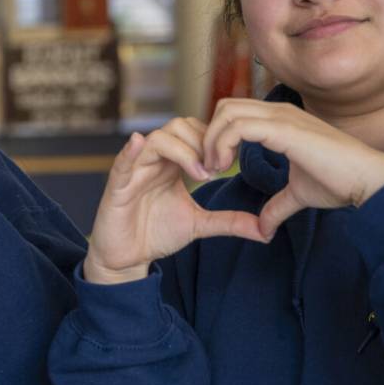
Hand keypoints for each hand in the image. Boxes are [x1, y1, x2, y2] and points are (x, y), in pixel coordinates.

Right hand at [85, 117, 266, 283]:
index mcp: (172, 164)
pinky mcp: (118, 184)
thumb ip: (229, 221)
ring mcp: (135, 170)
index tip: (231, 163)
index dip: (214, 140)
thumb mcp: (200, 224)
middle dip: (202, 142)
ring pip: (157, 139)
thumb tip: (265, 230)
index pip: (194, 132)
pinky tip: (139, 143)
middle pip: (177, 127)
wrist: (126, 258)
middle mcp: (154, 160)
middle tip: (217, 168)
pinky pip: (123, 160)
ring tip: (200, 175)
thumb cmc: (157, 234)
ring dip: (183, 151)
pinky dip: (131, 150)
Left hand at [200, 99, 383, 239]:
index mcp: (281, 120)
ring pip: (227, 112)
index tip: (215, 167)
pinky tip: (224, 167)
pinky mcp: (285, 129)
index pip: (236, 112)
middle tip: (209, 167)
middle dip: (208, 135)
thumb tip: (263, 229)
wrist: (368, 181)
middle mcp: (280, 112)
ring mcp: (282, 117)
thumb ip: (277, 207)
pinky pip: (238, 126)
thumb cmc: (340, 184)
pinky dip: (221, 144)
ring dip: (211, 140)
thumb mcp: (299, 195)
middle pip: (226, 106)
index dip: (218, 136)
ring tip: (214, 168)